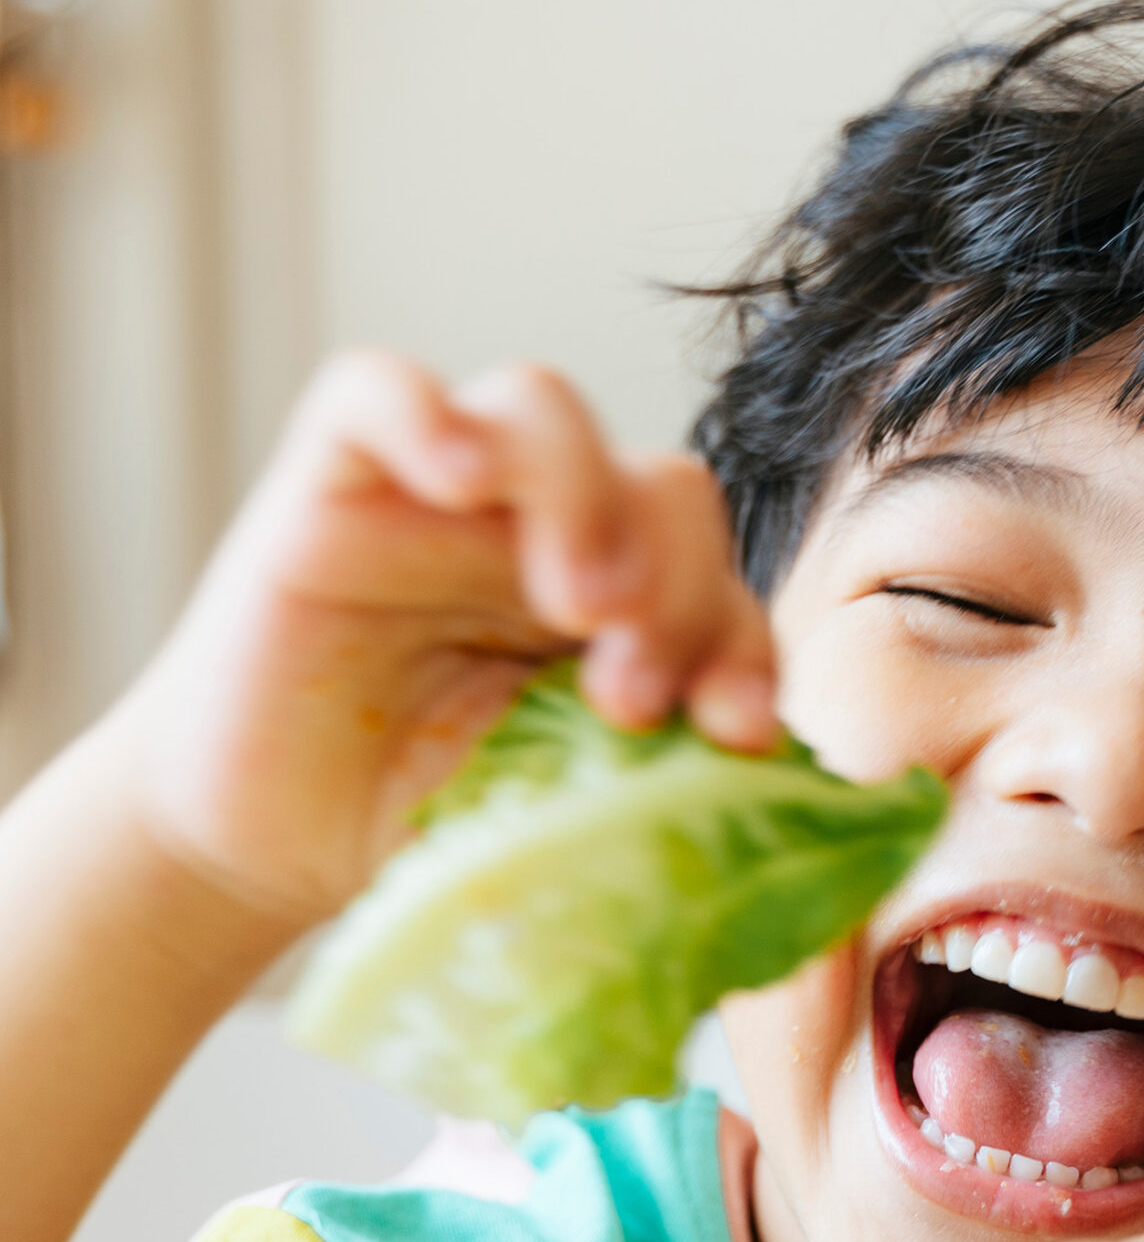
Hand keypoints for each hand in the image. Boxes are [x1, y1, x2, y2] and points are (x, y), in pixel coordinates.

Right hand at [116, 353, 775, 933]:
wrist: (264, 850)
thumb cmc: (419, 831)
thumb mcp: (559, 822)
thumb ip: (658, 796)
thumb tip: (781, 804)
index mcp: (627, 610)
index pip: (721, 583)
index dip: (747, 645)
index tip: (736, 732)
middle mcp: (546, 533)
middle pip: (663, 488)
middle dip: (679, 586)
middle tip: (632, 697)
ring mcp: (440, 496)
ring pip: (545, 410)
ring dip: (584, 496)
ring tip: (579, 604)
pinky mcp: (333, 484)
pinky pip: (378, 391)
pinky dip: (425, 414)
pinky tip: (457, 477)